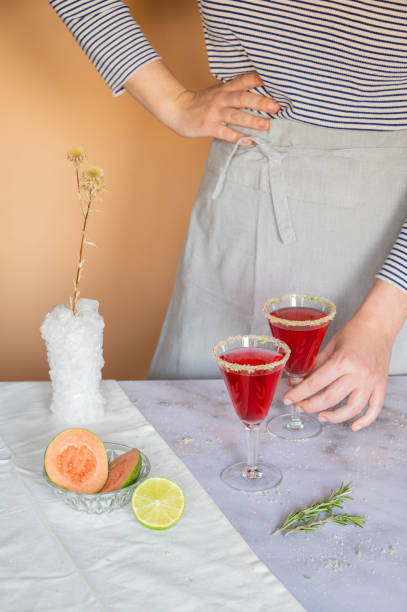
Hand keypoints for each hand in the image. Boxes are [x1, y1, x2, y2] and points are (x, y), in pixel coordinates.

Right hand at [124, 60, 278, 143]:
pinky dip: (238, 138)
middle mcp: (221, 99)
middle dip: (260, 102)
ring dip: (252, 120)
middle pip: (242, 98)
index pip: (243, 81)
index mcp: (224, 89)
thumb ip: (234, 91)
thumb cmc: (200, 103)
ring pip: (235, 115)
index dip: (258, 79)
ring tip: (266, 125)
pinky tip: (249, 141)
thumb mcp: (217, 91)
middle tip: (276, 106)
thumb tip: (258, 92)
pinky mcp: (209, 127)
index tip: (275, 81)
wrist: (175, 109)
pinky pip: (225, 133)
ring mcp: (214, 113)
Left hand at [283, 280, 406, 430]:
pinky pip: (374, 409)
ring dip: (334, 417)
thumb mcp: (329, 346)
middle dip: (310, 406)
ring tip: (320, 416)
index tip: (287, 399)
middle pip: (330, 399)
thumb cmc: (354, 332)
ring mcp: (371, 382)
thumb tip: (296, 381)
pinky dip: (365, 421)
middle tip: (300, 407)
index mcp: (342, 361)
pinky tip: (353, 426)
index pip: (314, 384)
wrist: (378, 326)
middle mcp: (357, 374)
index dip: (298, 394)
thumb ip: (314, 366)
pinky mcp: (381, 386)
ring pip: (351, 409)